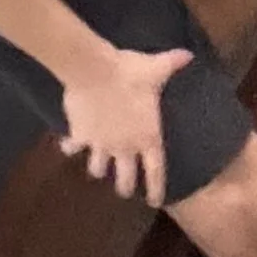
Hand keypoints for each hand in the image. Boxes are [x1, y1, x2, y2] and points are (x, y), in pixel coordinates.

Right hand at [58, 44, 193, 208]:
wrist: (93, 70)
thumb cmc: (129, 72)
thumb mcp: (155, 68)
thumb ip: (172, 63)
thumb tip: (188, 55)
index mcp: (147, 137)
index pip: (155, 171)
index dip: (156, 189)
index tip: (155, 202)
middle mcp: (124, 147)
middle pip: (125, 179)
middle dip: (125, 186)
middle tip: (124, 190)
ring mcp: (100, 144)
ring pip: (97, 169)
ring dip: (98, 169)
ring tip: (97, 168)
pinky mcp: (79, 136)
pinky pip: (72, 147)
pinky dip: (69, 147)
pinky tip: (67, 145)